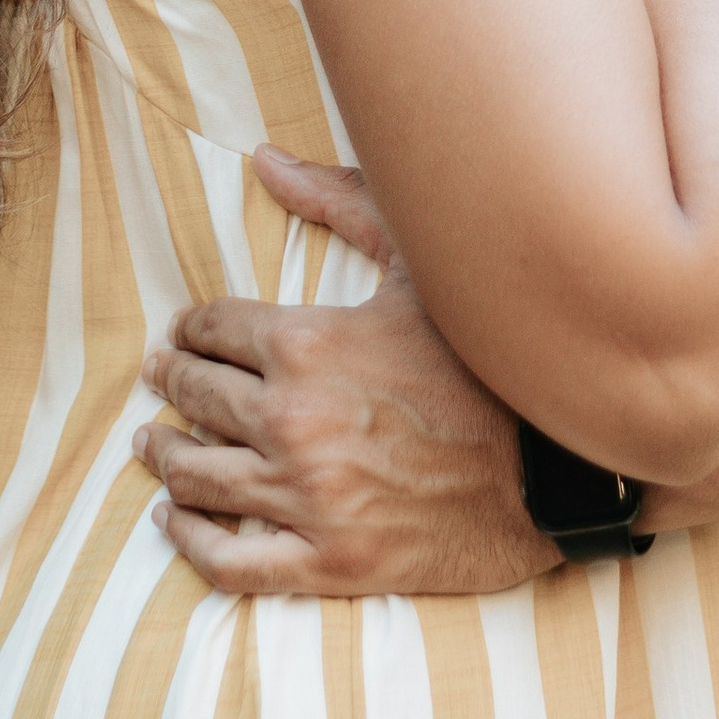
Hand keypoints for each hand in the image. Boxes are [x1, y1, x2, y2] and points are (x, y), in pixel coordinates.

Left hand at [132, 149, 558, 595]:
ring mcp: (309, 498)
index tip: (185, 333)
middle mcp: (294, 421)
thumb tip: (264, 157)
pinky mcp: (330, 561)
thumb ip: (340, 202)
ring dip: (164, 457)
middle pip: (196, 398)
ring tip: (154, 446)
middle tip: (160, 378)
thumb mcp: (422, 266)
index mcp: (308, 344)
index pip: (213, 330)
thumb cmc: (494, 361)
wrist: (564, 469)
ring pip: (197, 477)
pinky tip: (175, 521)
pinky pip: (229, 560)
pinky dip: (189, 541)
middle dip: (171, 382)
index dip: (191, 329)